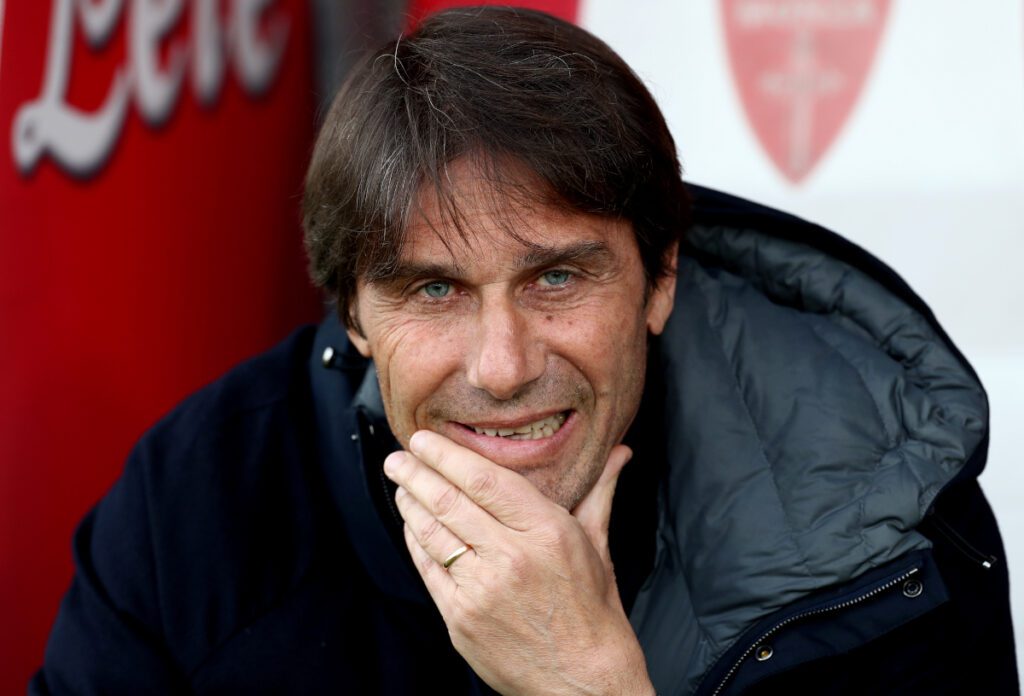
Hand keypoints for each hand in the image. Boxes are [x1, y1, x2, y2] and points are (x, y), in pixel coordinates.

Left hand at [382, 430, 653, 695]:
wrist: (583, 682)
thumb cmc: (592, 612)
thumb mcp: (598, 545)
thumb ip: (599, 491)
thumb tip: (620, 452)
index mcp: (547, 531)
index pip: (483, 480)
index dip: (446, 456)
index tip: (424, 439)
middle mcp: (511, 557)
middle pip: (449, 501)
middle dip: (416, 474)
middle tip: (398, 457)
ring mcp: (481, 589)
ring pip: (432, 533)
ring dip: (410, 504)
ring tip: (400, 484)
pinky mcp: (460, 618)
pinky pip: (428, 569)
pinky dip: (416, 542)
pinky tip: (411, 525)